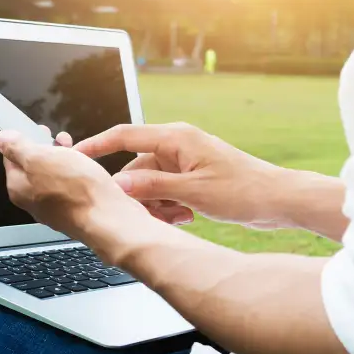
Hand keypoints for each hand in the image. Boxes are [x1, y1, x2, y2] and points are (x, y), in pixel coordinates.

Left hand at [0, 129, 147, 243]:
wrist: (108, 218)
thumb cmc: (75, 190)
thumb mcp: (39, 158)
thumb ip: (16, 147)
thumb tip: (1, 139)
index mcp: (18, 187)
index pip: (12, 158)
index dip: (24, 139)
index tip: (39, 130)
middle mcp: (34, 201)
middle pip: (35, 167)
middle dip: (47, 148)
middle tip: (60, 140)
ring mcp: (55, 208)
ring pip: (55, 176)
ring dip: (64, 159)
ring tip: (78, 152)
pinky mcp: (76, 210)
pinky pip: (72, 186)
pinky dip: (78, 174)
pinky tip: (88, 170)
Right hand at [74, 123, 290, 229]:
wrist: (278, 200)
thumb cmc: (243, 190)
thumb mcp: (193, 191)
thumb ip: (152, 186)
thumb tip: (118, 185)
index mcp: (175, 137)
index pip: (124, 135)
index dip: (96, 145)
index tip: (74, 155)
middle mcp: (177, 145)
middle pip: (136, 168)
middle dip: (137, 194)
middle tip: (147, 215)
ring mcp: (184, 161)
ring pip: (150, 183)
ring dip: (156, 204)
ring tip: (178, 217)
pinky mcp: (192, 176)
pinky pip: (165, 190)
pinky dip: (168, 206)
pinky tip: (186, 217)